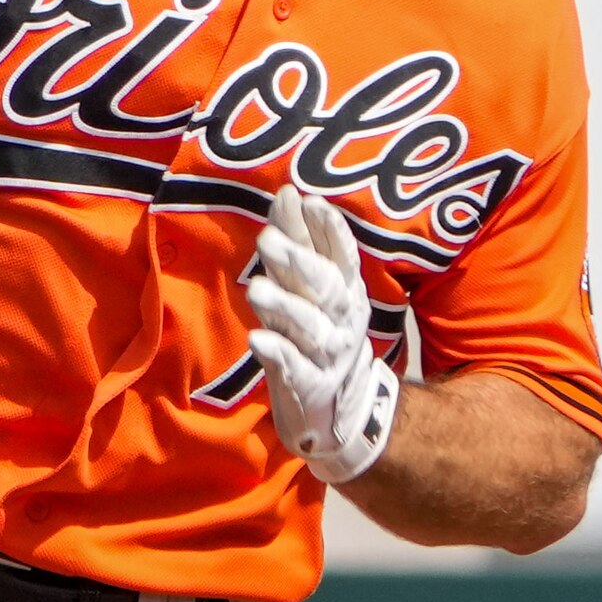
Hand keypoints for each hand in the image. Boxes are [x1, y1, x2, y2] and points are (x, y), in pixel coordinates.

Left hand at [242, 183, 398, 485]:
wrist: (338, 409)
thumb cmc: (318, 333)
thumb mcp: (313, 288)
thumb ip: (301, 244)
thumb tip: (289, 192)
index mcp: (346, 290)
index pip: (341, 254)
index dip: (328, 228)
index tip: (309, 201)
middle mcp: (341, 318)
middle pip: (324, 286)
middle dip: (298, 260)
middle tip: (267, 238)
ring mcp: (327, 353)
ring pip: (309, 326)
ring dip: (284, 305)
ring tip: (256, 288)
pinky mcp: (309, 384)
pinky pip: (294, 367)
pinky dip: (277, 352)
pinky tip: (257, 340)